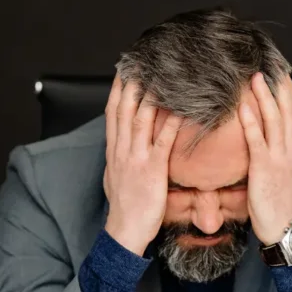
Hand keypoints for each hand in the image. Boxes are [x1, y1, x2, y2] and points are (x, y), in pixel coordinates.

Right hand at [103, 74, 181, 255]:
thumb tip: (122, 145)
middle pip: (124, 109)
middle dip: (131, 83)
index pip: (112, 113)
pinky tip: (179, 110)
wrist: (124, 230)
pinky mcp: (152, 170)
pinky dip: (171, 124)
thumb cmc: (124, 207)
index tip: (122, 71)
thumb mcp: (115, 177)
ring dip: (149, 96)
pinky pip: (162, 142)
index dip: (116, 90)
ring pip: (141, 120)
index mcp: (114, 152)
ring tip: (158, 75)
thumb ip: (120, 158)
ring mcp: (136, 159)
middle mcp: (122, 151)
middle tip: (140, 61)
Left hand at [238, 72, 291, 245]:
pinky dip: (250, 121)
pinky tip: (243, 107)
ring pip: (274, 120)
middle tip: (269, 65)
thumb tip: (264, 143)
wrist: (284, 228)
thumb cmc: (278, 205)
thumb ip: (275, 157)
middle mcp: (290, 150)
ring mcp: (279, 158)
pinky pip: (257, 140)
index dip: (287, 92)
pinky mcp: (264, 168)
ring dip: (264, 96)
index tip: (280, 74)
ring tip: (255, 77)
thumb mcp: (281, 176)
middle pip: (287, 110)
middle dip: (279, 86)